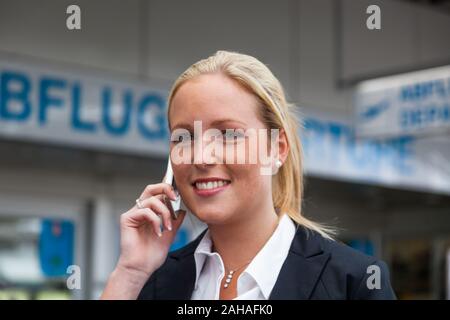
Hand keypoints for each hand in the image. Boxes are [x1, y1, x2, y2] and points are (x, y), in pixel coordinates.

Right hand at [101, 183, 185, 298]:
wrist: (141, 268)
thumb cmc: (152, 254)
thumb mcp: (170, 234)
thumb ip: (175, 220)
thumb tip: (182, 209)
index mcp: (150, 212)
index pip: (158, 194)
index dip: (168, 188)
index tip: (179, 193)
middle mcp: (141, 210)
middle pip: (151, 188)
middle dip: (165, 189)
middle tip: (175, 197)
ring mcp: (133, 214)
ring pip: (151, 199)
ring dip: (164, 212)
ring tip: (167, 227)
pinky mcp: (127, 219)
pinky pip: (144, 211)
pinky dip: (155, 220)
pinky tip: (158, 232)